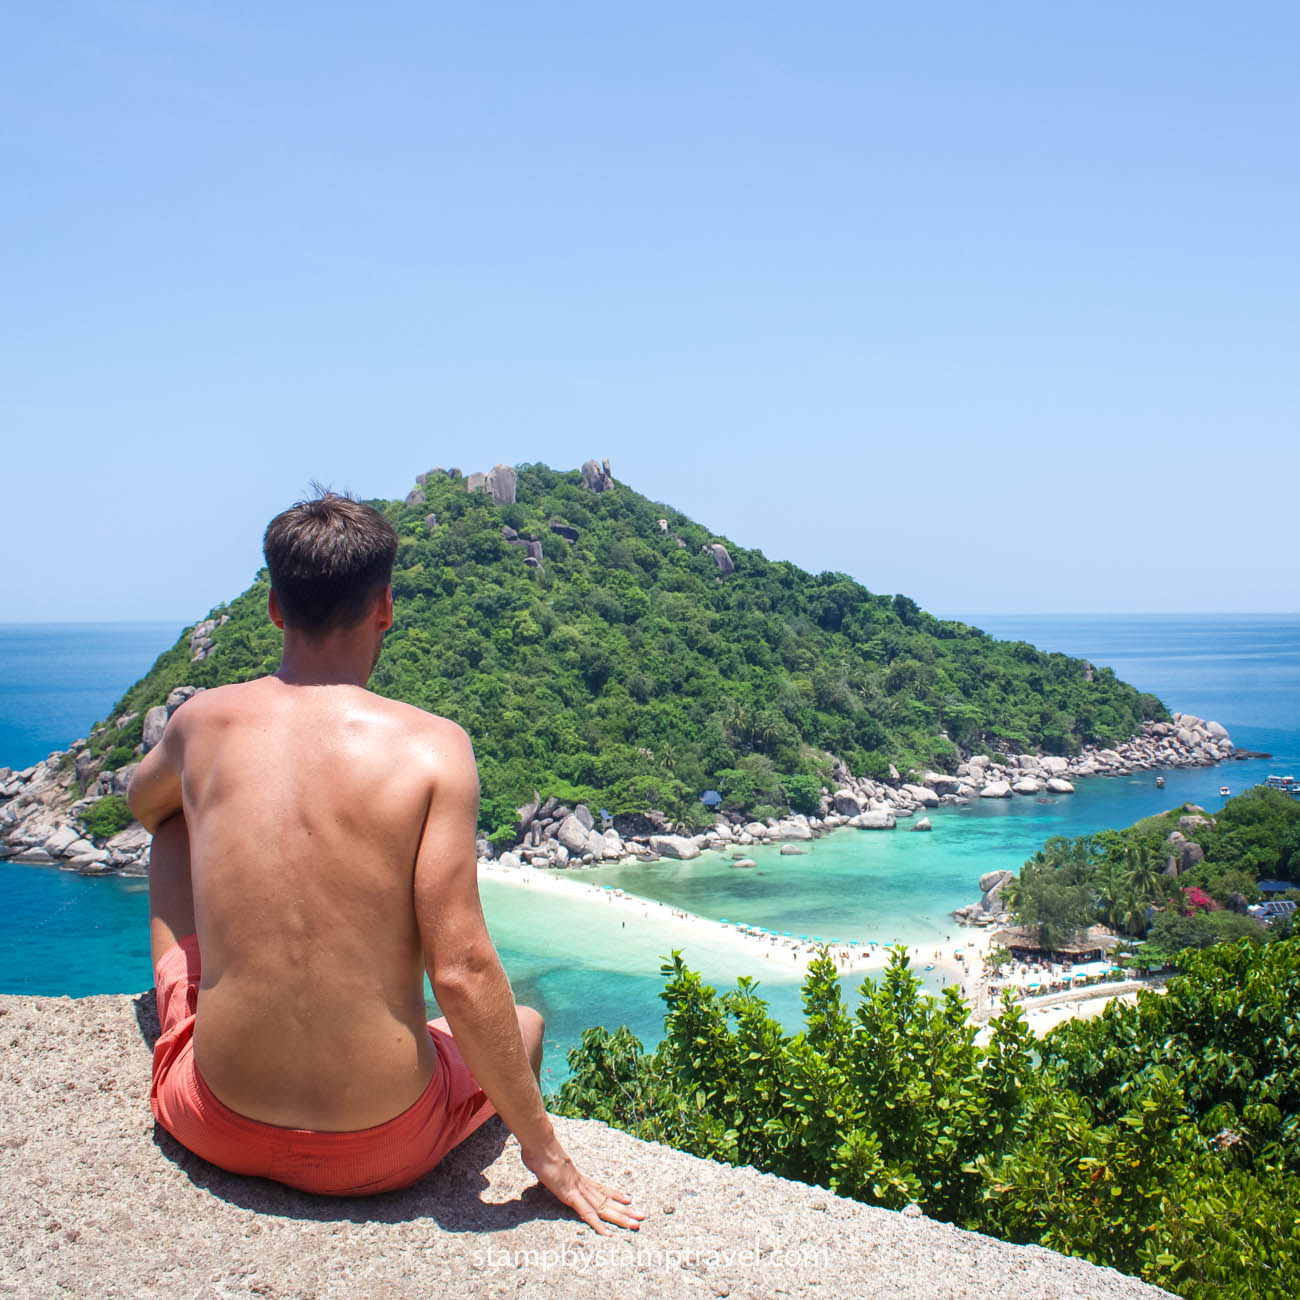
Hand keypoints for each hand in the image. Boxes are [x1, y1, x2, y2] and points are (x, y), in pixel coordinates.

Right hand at [522, 1144, 645, 1234]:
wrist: (539, 1144)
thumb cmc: (539, 1152)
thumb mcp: (547, 1165)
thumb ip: (550, 1170)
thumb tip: (545, 1169)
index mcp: (578, 1178)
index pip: (601, 1188)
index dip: (615, 1194)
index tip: (629, 1199)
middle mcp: (582, 1184)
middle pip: (607, 1200)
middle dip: (625, 1209)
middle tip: (642, 1216)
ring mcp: (578, 1189)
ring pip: (603, 1207)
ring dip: (620, 1217)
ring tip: (636, 1224)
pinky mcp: (570, 1195)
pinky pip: (586, 1213)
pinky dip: (597, 1224)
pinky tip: (607, 1234)